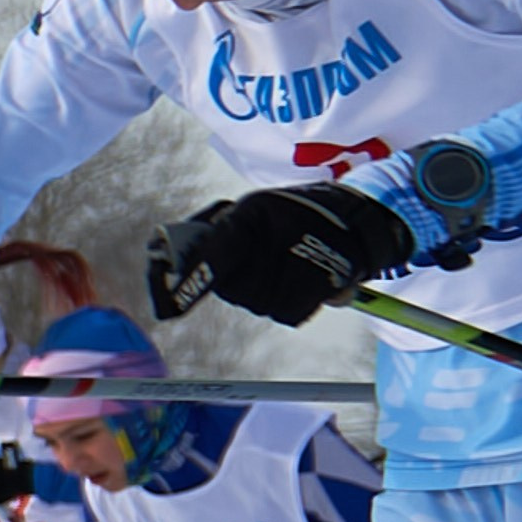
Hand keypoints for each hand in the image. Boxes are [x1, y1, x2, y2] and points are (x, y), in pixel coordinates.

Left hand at [146, 183, 414, 325]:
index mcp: (248, 216)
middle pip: (230, 288)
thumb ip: (212, 232)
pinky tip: (299, 280)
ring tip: (285, 263)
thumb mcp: (251, 209)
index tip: (166, 308)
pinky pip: (284, 312)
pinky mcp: (312, 292)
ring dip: (264, 289)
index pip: (210, 260)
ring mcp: (292, 270)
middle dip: (236, 278)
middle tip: (260, 255)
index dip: (185, 286)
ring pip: (256, 302)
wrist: (355, 222)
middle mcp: (268, 243)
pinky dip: (287, 300)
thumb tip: (167, 255)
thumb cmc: (293, 215)